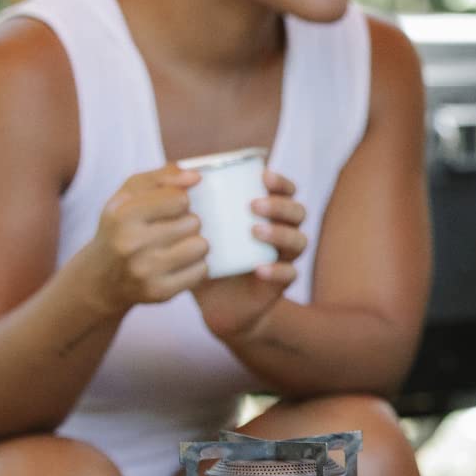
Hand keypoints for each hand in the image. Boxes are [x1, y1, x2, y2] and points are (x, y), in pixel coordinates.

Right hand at [82, 165, 207, 313]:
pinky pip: (202, 271)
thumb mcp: (128, 195)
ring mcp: (145, 272)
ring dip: (195, 243)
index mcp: (122, 216)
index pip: (179, 198)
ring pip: (201, 246)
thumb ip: (161, 177)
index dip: (180, 200)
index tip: (170, 207)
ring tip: (178, 245)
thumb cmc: (120, 228)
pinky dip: (196, 265)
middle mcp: (131, 245)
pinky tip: (178, 263)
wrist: (101, 279)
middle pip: (193, 222)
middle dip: (187, 222)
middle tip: (170, 229)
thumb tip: (196, 177)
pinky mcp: (159, 292)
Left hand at [192, 167, 306, 340]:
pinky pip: (289, 274)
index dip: (280, 181)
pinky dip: (278, 269)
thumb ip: (188, 203)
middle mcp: (280, 232)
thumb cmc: (204, 257)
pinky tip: (260, 268)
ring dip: (280, 233)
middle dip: (279, 205)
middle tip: (253, 205)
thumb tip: (176, 171)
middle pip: (297, 212)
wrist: (212, 304)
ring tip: (255, 231)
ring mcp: (282, 258)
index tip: (262, 175)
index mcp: (265, 214)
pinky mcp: (279, 284)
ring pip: (299, 240)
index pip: (285, 191)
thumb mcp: (195, 231)